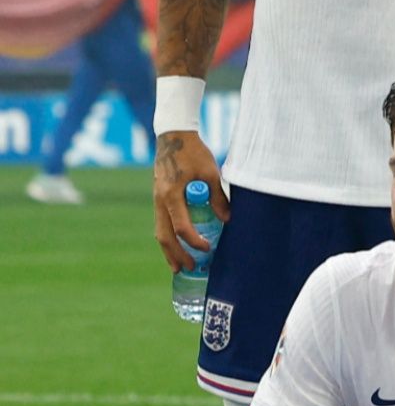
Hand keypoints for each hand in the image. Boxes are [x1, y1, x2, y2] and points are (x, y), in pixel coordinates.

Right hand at [152, 130, 226, 271]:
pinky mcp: (159, 198)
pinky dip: (167, 237)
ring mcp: (157, 200)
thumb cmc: (194, 153)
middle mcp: (160, 200)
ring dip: (168, 250)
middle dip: (176, 254)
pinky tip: (175, 247)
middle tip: (189, 268)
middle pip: (164, 235)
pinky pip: (161, 223)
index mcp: (171, 194)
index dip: (194, 241)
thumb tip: (227, 220)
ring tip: (178, 267)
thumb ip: (217, 197)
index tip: (207, 249)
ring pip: (159, 231)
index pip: (181, 226)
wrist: (173, 136)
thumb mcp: (211, 173)